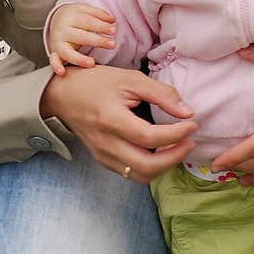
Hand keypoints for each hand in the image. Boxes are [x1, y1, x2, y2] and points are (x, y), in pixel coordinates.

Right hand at [40, 64, 195, 183]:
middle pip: (147, 166)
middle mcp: (106, 143)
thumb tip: (187, 112)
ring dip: (164, 166)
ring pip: (141, 175)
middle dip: (175, 157)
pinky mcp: (103, 160)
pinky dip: (150, 167)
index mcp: (111, 119)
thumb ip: (161, 93)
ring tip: (177, 147)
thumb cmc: (95, 82)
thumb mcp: (129, 78)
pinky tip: (160, 151)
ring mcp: (103, 155)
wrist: (62, 95)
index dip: (177, 134)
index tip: (192, 124)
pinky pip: (131, 173)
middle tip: (189, 141)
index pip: (150, 137)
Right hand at [47, 3, 116, 75]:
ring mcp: (58, 43)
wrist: (56, 20)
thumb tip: (112, 20)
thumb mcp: (85, 10)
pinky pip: (54, 62)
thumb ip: (99, 13)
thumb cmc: (75, 17)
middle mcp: (63, 30)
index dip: (101, 26)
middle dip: (98, 41)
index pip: (88, 21)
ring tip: (92, 63)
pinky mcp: (56, 54)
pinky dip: (56, 67)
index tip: (113, 30)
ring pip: (68, 52)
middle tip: (112, 44)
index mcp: (71, 16)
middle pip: (81, 36)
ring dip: (80, 59)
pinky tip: (62, 72)